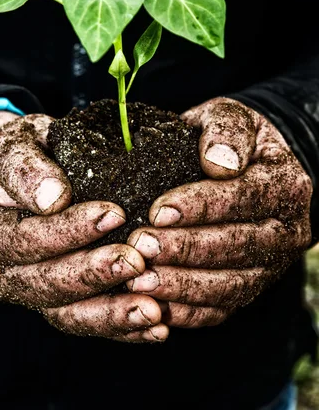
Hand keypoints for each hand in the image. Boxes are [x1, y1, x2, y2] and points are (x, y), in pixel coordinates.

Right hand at [0, 111, 167, 342]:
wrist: (14, 174)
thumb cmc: (18, 154)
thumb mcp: (11, 146)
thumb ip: (25, 168)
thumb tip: (54, 198)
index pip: (24, 239)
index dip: (68, 231)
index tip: (113, 213)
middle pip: (44, 285)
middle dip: (93, 275)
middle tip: (137, 260)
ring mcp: (27, 291)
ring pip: (65, 315)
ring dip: (110, 315)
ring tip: (153, 310)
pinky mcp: (54, 301)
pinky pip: (84, 321)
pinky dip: (119, 328)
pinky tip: (154, 328)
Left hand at [126, 97, 311, 327]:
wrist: (246, 165)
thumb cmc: (228, 138)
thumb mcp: (230, 116)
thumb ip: (226, 130)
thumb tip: (217, 163)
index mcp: (285, 184)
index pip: (245, 198)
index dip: (202, 206)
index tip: (159, 209)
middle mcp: (287, 230)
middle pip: (237, 246)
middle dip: (185, 248)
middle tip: (139, 245)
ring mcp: (271, 264)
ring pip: (231, 284)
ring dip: (183, 285)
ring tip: (139, 279)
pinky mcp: (251, 285)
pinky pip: (224, 307)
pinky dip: (189, 311)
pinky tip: (154, 305)